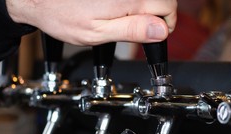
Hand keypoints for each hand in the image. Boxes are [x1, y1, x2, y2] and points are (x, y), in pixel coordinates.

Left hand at [6, 0, 176, 44]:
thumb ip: (132, 30)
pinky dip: (132, 2)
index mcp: (126, 1)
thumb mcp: (98, 33)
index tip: (155, 34)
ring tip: (125, 17)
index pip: (167, 7)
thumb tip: (161, 31)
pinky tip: (118, 8)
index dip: (166, 24)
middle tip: (141, 29)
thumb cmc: (62, 16)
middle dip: (158, 14)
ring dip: (144, 7)